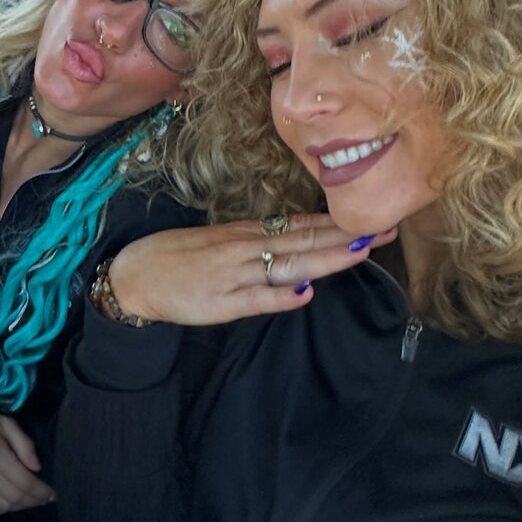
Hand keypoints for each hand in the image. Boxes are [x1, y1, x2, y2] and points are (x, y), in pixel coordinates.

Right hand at [0, 396, 54, 515]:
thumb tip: (37, 469)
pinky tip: (12, 501)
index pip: (22, 481)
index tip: (53, 493)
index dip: (41, 491)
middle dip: (34, 501)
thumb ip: (25, 445)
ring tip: (30, 500)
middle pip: (13, 497)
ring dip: (20, 507)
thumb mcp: (8, 424)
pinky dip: (2, 509)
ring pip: (0, 506)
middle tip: (45, 498)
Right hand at [108, 213, 371, 325]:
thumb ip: (258, 244)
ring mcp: (235, 275)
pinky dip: (279, 297)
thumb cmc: (177, 259)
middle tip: (387, 229)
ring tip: (359, 253)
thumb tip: (295, 244)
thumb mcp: (220, 242)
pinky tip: (304, 295)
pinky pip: (255, 300)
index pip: (300, 226)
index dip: (337, 224)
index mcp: (247, 234)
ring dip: (324, 260)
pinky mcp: (221, 303)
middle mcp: (246, 249)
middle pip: (303, 241)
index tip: (372, 219)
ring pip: (286, 265)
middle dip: (346, 238)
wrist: (134, 275)